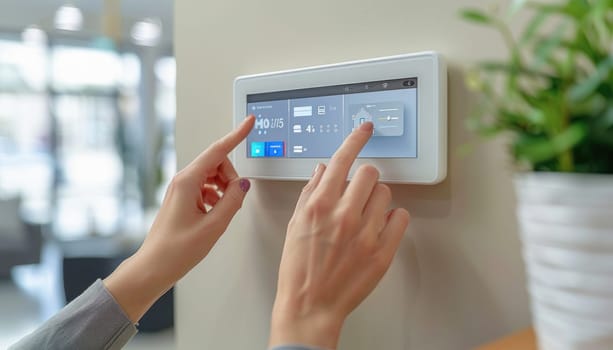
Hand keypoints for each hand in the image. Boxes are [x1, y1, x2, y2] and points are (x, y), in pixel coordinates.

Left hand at [104, 115, 254, 321]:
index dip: (236, 135)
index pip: (218, 150)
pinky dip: (216, 197)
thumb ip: (233, 201)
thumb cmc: (176, 250)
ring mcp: (181, 190)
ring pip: (212, 176)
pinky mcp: (182, 199)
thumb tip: (243, 185)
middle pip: (217, 163)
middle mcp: (182, 181)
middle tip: (234, 199)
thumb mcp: (214, 226)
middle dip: (231, 177)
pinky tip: (215, 214)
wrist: (153, 268)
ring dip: (224, 188)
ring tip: (223, 210)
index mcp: (188, 181)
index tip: (249, 122)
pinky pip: (206, 188)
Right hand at [269, 122, 409, 348]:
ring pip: (386, 193)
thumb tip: (324, 170)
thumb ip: (310, 193)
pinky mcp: (383, 251)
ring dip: (377, 198)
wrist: (310, 306)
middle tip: (358, 192)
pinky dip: (392, 218)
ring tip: (365, 215)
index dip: (356, 138)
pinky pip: (401, 217)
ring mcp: (366, 234)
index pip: (343, 159)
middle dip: (364, 177)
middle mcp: (344, 215)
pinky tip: (378, 226)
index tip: (365, 129)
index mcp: (319, 206)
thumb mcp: (295, 225)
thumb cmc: (298, 270)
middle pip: (370, 173)